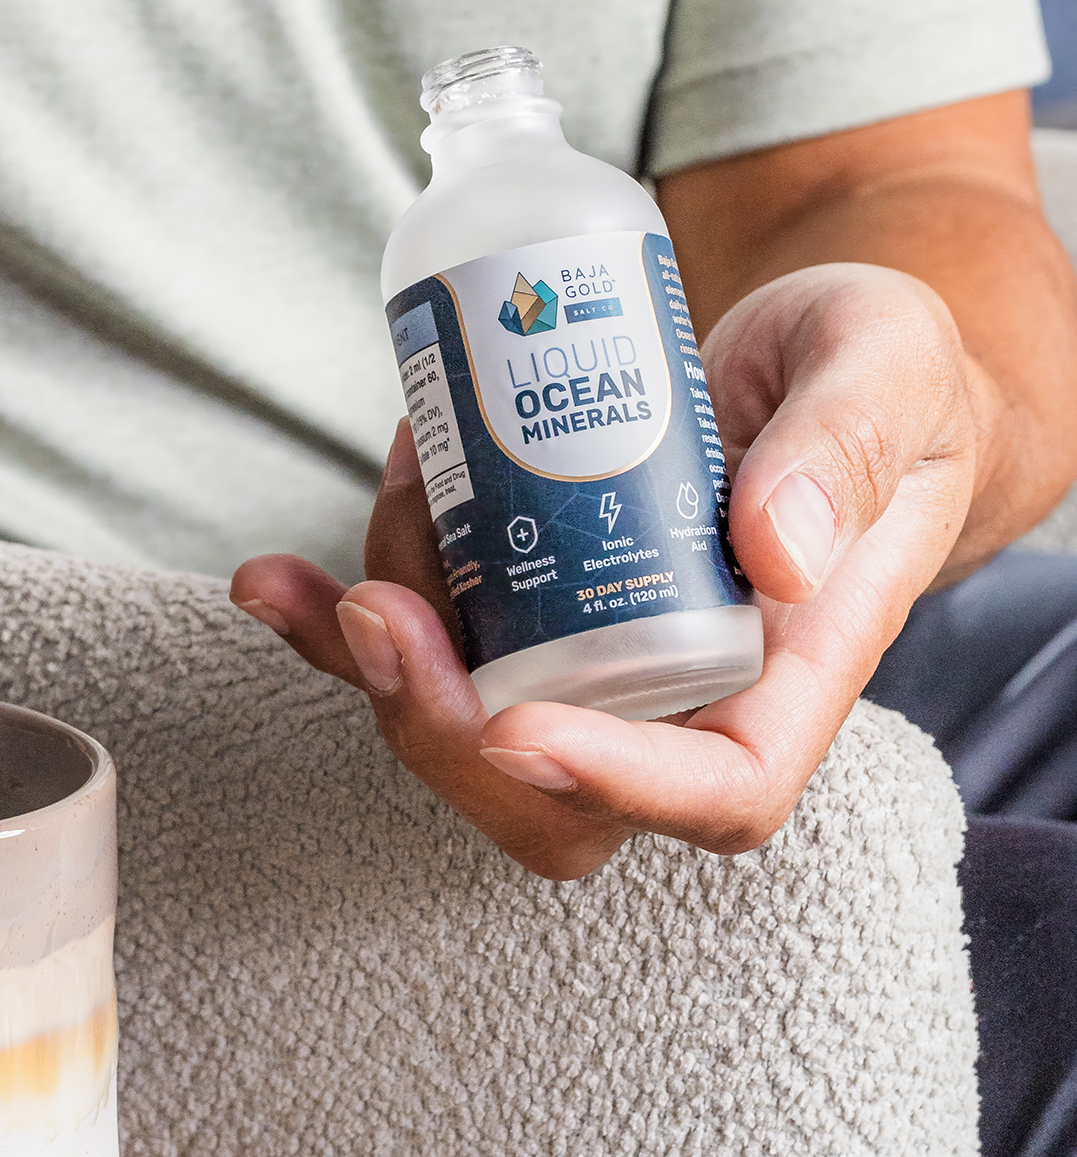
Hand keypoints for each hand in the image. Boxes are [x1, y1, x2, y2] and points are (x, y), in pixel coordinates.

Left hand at [232, 264, 986, 879]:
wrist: (830, 354)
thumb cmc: (885, 370)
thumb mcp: (890, 366)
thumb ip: (850, 447)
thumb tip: (778, 555)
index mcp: (798, 672)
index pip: (718, 792)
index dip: (613, 787)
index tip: (516, 726)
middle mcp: (688, 698)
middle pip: (553, 802)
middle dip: (443, 726)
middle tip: (380, 609)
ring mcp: (598, 666)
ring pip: (464, 726)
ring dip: (374, 647)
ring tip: (401, 474)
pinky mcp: (528, 614)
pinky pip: (420, 651)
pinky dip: (330, 624)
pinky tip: (267, 579)